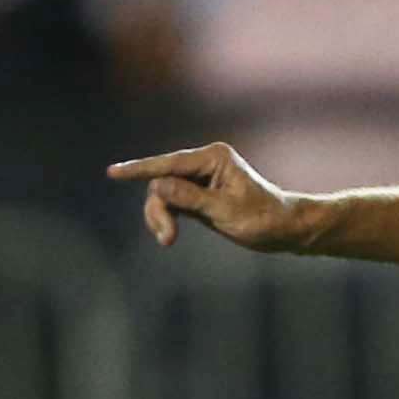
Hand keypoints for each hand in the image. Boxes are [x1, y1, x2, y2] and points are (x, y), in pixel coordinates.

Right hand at [105, 141, 312, 251]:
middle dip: (158, 208)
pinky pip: (171, 203)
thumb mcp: (225, 211)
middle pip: (162, 181)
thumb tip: (157, 185)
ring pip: (163, 194)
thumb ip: (190, 198)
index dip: (139, 168)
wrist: (285, 229)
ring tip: (167, 240)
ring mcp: (200, 178)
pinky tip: (168, 235)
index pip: (169, 163)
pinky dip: (167, 218)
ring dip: (160, 216)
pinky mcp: (198, 195)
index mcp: (214, 158)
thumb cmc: (263, 218)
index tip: (113, 173)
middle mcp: (205, 163)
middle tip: (165, 238)